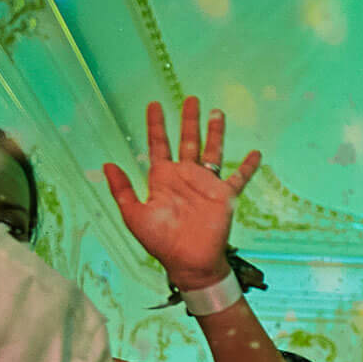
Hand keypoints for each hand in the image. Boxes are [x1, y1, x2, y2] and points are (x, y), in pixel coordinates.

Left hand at [103, 97, 262, 290]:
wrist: (189, 262)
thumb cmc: (160, 242)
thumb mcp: (133, 215)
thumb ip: (121, 190)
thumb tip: (107, 164)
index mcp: (162, 178)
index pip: (158, 144)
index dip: (155, 125)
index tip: (154, 104)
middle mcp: (184, 176)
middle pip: (187, 140)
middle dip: (188, 120)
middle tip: (191, 99)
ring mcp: (205, 184)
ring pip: (212, 151)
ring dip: (215, 133)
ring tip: (217, 113)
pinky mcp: (224, 196)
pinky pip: (239, 177)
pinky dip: (248, 166)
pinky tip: (256, 153)